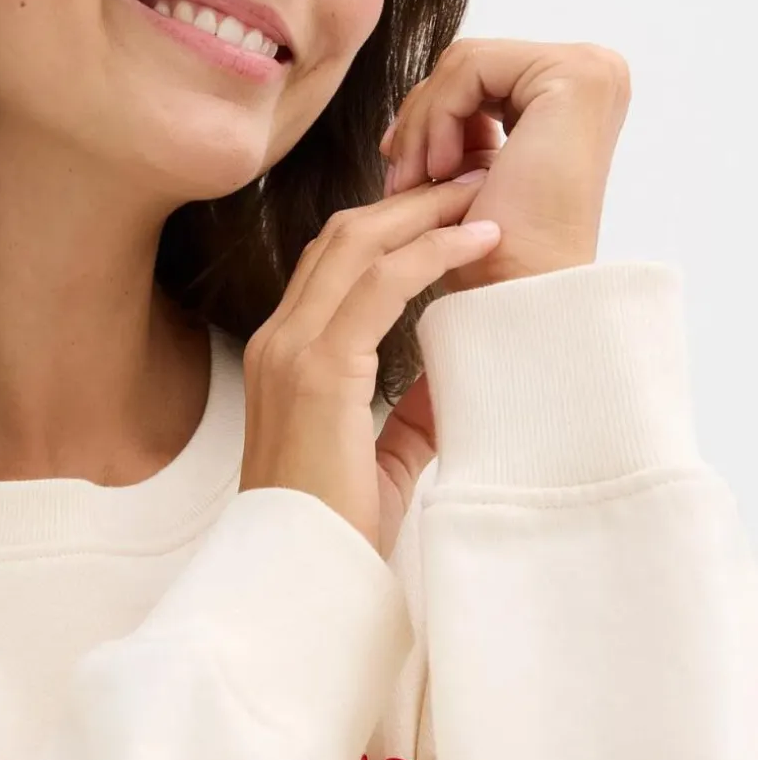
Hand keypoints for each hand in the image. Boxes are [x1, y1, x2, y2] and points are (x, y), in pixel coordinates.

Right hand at [239, 178, 501, 557]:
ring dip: (426, 212)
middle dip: (411, 200)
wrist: (302, 579)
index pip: (333, 263)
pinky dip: (432, 253)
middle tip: (472, 180)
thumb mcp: (381, 453)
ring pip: (357, 244)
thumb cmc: (337, 529)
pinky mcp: (316, 371)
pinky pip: (379, 285)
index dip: (392, 225)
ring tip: (482, 194)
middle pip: (343, 236)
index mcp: (284, 355)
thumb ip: (409, 407)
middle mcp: (278, 340)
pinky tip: (476, 242)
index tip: (450, 210)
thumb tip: (455, 371)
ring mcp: (289, 351)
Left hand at [379, 39, 630, 292]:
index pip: (478, 74)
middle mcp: (596, 72)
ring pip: (463, 65)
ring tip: (420, 180)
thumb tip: (410, 106)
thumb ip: (456, 124)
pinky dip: (438, 117)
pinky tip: (442, 169)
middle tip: (400, 177)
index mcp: (576, 93)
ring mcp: (591, 70)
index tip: (398, 166)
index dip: (428, 115)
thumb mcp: (470, 170)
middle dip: (422, 120)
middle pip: (469, 65)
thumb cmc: (495, 248)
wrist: (521, 291)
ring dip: (424, 126)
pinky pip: (470, 69)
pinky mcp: (572, 76)